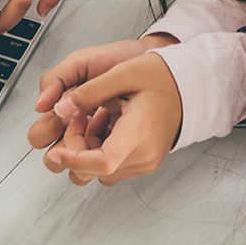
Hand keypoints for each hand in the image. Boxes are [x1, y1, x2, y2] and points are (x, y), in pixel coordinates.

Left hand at [27, 36, 182, 186]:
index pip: (101, 162)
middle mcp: (144, 156)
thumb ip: (88, 92)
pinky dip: (100, 149)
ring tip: (96, 116)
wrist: (190, 85)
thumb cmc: (161, 76)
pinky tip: (106, 124)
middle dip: (76, 146)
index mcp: (139, 133)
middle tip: (78, 115)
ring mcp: (146, 162)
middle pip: (95, 169)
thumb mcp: (122, 74)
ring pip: (101, 170)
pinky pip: (113, 166)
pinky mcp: (144, 162)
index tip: (55, 150)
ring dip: (88, 148)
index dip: (73, 159)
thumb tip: (59, 109)